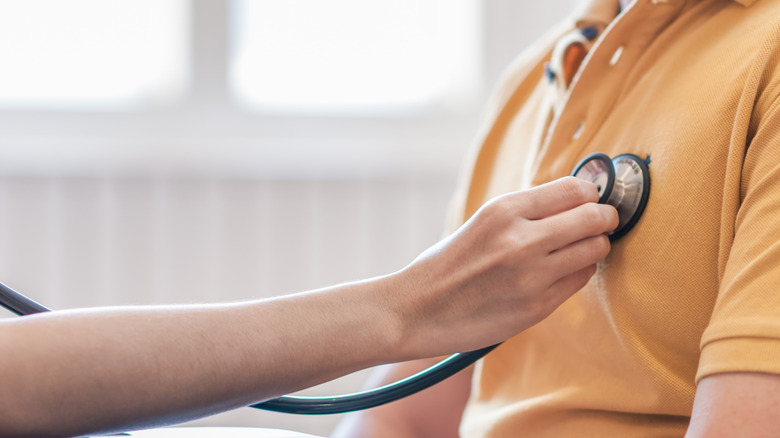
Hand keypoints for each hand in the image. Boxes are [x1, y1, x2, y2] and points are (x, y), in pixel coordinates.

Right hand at [389, 176, 618, 358]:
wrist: (418, 309)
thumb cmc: (449, 263)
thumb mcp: (482, 222)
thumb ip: (527, 211)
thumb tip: (578, 198)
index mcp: (503, 211)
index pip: (574, 189)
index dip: (591, 193)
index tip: (591, 199)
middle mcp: (520, 240)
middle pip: (592, 218)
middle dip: (605, 218)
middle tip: (603, 221)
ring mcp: (531, 276)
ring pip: (594, 250)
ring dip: (595, 246)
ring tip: (581, 248)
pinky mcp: (536, 307)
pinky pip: (579, 280)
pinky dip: (578, 272)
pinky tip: (561, 272)